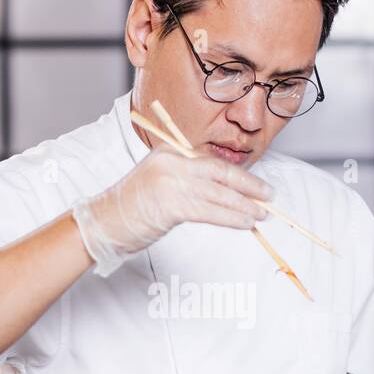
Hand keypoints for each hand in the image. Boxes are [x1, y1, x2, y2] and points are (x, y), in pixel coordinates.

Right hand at [72, 147, 271, 274]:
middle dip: (249, 186)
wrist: (103, 222)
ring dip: (245, 206)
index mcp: (169, 150)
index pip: (211, 161)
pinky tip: (245, 223)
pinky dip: (232, 218)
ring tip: (261, 215)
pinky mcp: (172, 204)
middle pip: (220, 172)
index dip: (238, 175)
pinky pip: (211, 211)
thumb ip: (185, 178)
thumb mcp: (159, 180)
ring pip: (219, 193)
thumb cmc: (131, 207)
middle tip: (269, 196)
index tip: (255, 186)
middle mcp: (172, 161)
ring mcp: (172, 181)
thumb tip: (222, 190)